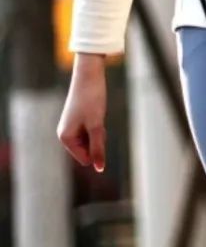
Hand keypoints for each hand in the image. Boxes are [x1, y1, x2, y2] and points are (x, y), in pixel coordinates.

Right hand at [57, 54, 107, 171]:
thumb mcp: (97, 127)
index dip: (98, 149)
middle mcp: (65, 134)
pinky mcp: (78, 122)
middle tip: (97, 121)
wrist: (89, 77)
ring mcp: (71, 128)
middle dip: (98, 140)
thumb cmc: (92, 100)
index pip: (86, 159)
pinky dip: (98, 126)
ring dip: (99, 133)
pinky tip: (96, 112)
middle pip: (90, 151)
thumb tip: (99, 169)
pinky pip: (93, 133)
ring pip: (92, 142)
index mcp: (65, 138)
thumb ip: (98, 149)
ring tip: (96, 115)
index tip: (97, 130)